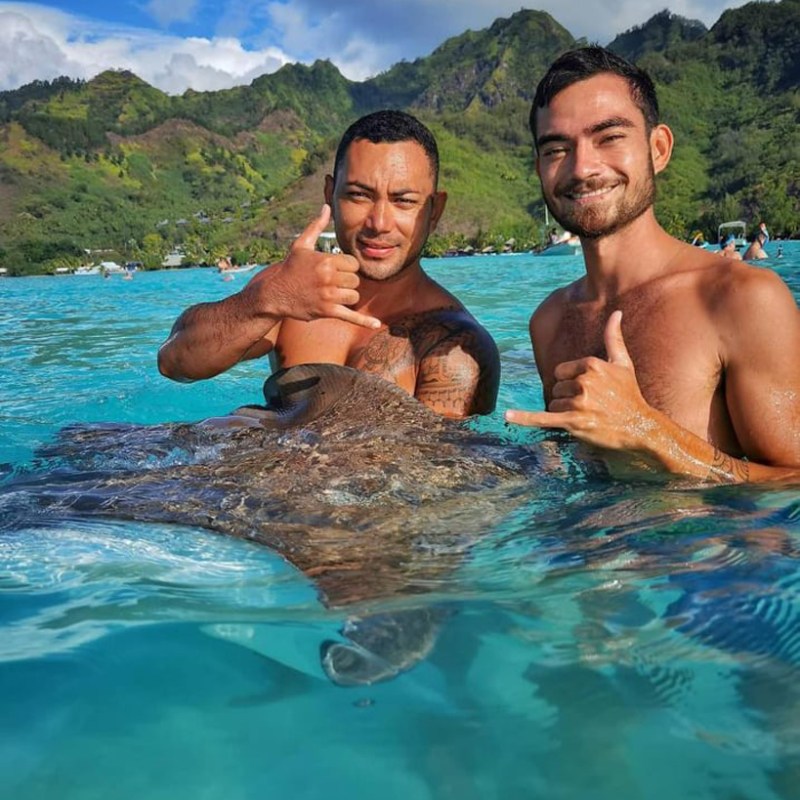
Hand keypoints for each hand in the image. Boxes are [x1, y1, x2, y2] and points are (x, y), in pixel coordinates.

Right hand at [249, 205, 380, 328]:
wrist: (275, 293)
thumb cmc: (290, 268)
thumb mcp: (301, 244)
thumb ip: (317, 226)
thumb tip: (326, 207)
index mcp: (326, 260)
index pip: (353, 264)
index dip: (348, 268)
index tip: (337, 270)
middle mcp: (329, 278)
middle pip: (355, 281)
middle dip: (347, 282)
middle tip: (333, 284)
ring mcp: (328, 296)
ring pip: (354, 296)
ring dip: (347, 297)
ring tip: (334, 295)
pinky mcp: (327, 311)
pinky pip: (351, 316)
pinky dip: (365, 321)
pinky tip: (376, 325)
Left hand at [505, 311, 656, 450]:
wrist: (640, 426)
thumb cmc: (630, 394)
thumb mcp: (623, 363)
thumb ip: (613, 337)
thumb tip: (616, 312)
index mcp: (591, 364)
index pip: (560, 371)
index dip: (570, 382)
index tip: (589, 390)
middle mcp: (584, 381)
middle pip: (555, 388)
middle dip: (567, 398)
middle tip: (591, 405)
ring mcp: (579, 402)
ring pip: (552, 404)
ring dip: (564, 412)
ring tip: (588, 416)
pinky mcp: (573, 421)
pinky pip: (542, 418)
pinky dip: (523, 418)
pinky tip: (507, 416)